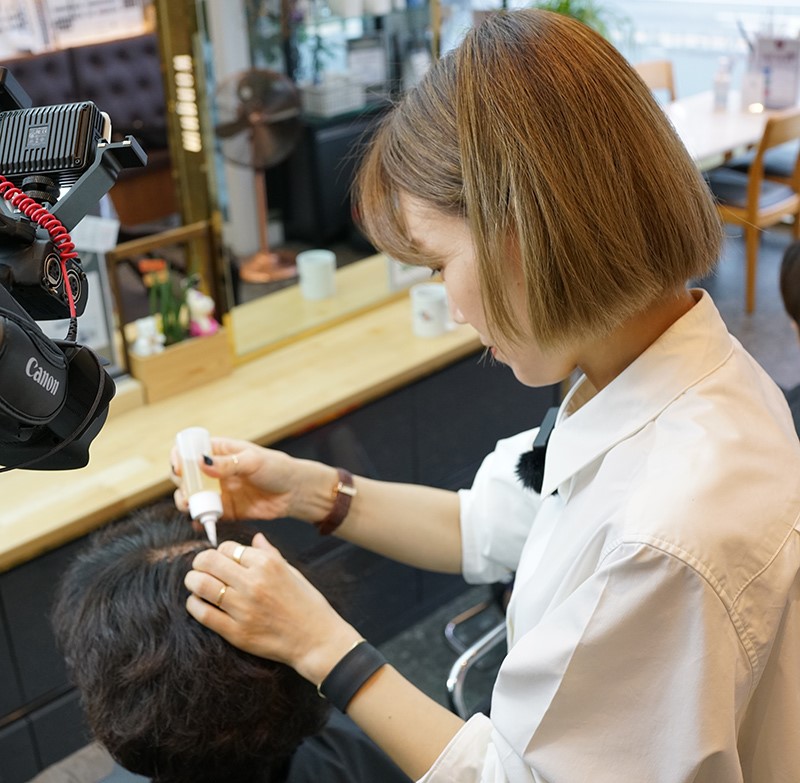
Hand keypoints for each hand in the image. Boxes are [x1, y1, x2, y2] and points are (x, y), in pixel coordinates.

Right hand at [171, 436, 316, 522]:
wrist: (295, 492)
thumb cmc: (277, 468)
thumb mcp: (253, 461)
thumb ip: (228, 463)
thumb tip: (202, 462)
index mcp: (220, 451)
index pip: (190, 450)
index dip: (179, 458)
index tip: (179, 468)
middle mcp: (215, 471)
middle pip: (185, 476)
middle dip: (181, 484)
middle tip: (187, 492)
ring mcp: (218, 491)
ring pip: (192, 497)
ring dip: (186, 502)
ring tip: (191, 507)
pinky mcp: (225, 510)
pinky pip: (206, 515)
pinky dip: (199, 520)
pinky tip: (200, 522)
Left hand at [184, 533, 362, 683]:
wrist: (316, 639)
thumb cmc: (306, 603)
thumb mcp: (292, 572)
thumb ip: (269, 553)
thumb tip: (255, 538)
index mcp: (268, 564)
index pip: (227, 547)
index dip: (221, 552)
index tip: (222, 559)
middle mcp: (253, 582)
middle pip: (208, 561)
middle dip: (200, 562)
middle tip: (200, 568)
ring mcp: (244, 608)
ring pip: (200, 585)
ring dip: (193, 581)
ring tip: (195, 583)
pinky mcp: (236, 632)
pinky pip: (203, 613)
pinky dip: (194, 605)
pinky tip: (198, 603)